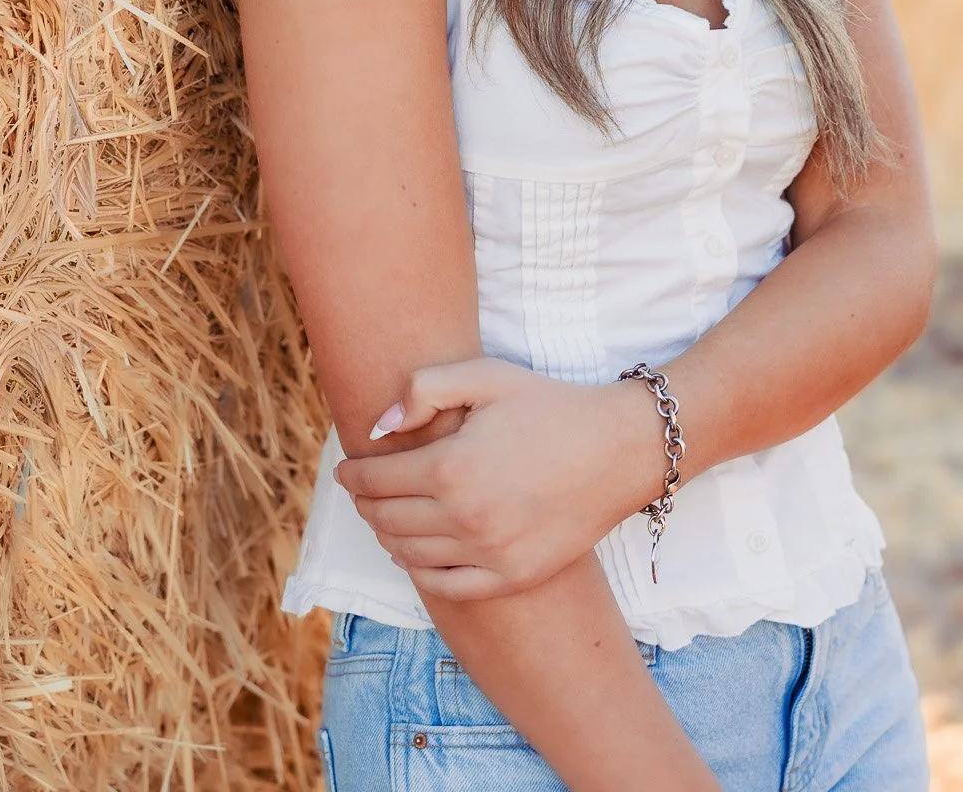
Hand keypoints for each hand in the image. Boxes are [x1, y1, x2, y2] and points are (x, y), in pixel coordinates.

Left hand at [336, 359, 667, 599]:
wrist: (617, 450)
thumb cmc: (550, 407)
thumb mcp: (487, 376)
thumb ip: (425, 390)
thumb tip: (379, 428)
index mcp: (450, 467)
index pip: (375, 480)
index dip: (353, 475)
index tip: (345, 470)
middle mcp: (463, 518)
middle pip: (387, 520)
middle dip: (365, 504)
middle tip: (362, 492)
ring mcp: (488, 553)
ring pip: (410, 555)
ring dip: (388, 536)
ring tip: (386, 518)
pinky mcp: (511, 576)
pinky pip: (447, 586)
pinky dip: (421, 572)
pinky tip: (416, 554)